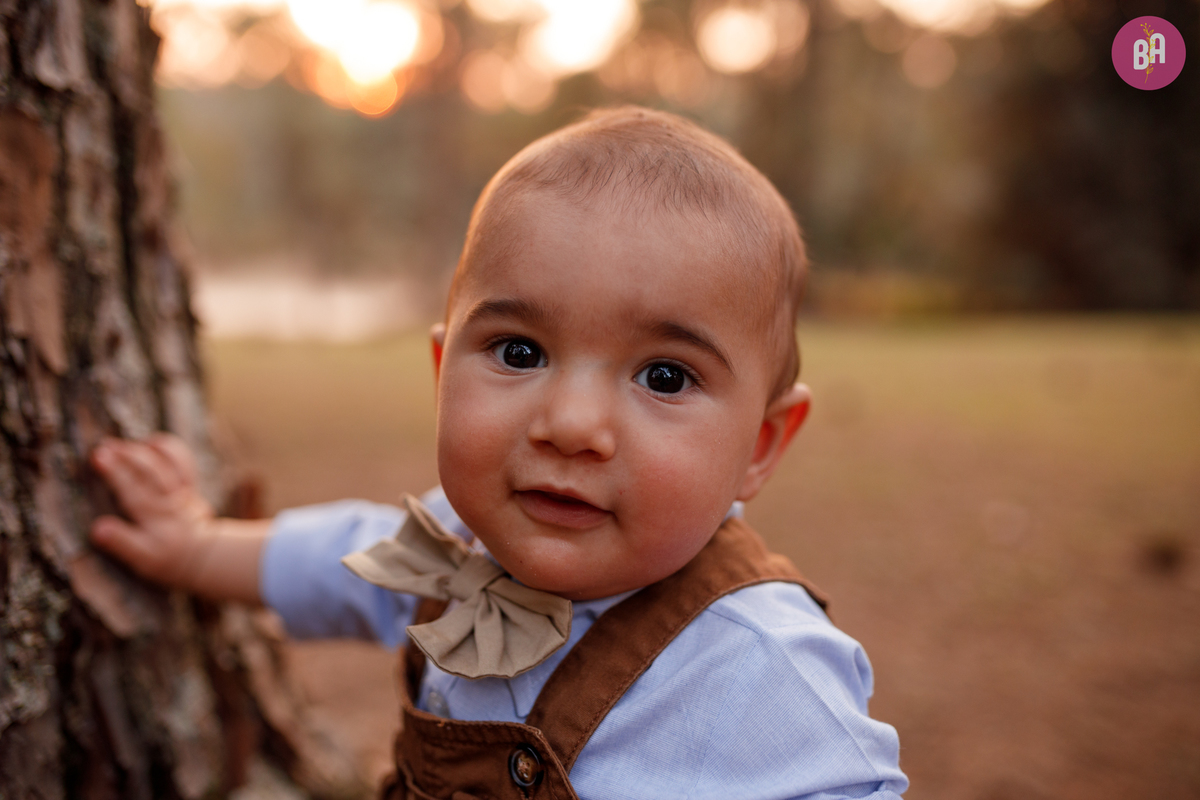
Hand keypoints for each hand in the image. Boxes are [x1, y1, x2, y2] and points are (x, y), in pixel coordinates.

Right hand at [89, 433, 216, 590]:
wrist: (201, 555)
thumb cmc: (166, 557)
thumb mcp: (142, 557)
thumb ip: (121, 542)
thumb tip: (97, 529)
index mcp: (153, 517)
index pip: (131, 489)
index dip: (114, 471)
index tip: (98, 456)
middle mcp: (168, 500)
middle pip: (147, 472)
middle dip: (125, 456)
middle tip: (103, 446)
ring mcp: (180, 491)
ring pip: (165, 463)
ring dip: (145, 450)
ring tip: (122, 444)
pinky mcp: (189, 486)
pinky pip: (183, 462)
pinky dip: (170, 449)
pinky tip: (151, 441)